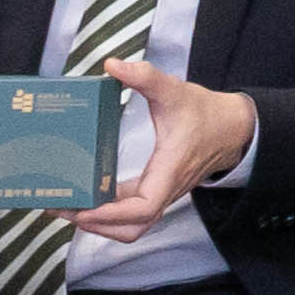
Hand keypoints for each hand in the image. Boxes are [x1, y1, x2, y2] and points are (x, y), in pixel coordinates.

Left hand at [74, 55, 256, 245]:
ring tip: (69, 210)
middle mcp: (165, 189)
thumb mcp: (174, 90)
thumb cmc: (205, 113)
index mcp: (169, 171)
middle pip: (132, 228)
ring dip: (101, 225)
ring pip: (133, 227)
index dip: (112, 215)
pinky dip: (110, 215)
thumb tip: (113, 66)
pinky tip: (88, 200)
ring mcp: (161, 193)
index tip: (83, 209)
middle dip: (96, 226)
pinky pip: (133, 214)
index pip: (144, 208)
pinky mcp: (157, 190)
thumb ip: (145, 77)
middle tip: (62, 209)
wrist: (231, 127)